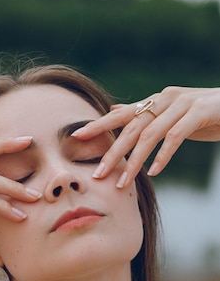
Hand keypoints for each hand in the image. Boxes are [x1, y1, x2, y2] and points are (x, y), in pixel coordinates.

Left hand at [71, 86, 219, 187]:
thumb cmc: (204, 113)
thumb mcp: (171, 113)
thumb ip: (144, 113)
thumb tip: (115, 110)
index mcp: (156, 100)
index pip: (122, 114)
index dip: (99, 124)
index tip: (76, 137)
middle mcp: (165, 99)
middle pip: (132, 127)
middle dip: (113, 152)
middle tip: (98, 174)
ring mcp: (182, 104)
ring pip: (151, 134)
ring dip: (135, 161)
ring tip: (123, 182)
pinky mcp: (199, 112)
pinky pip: (176, 136)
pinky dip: (164, 155)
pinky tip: (155, 172)